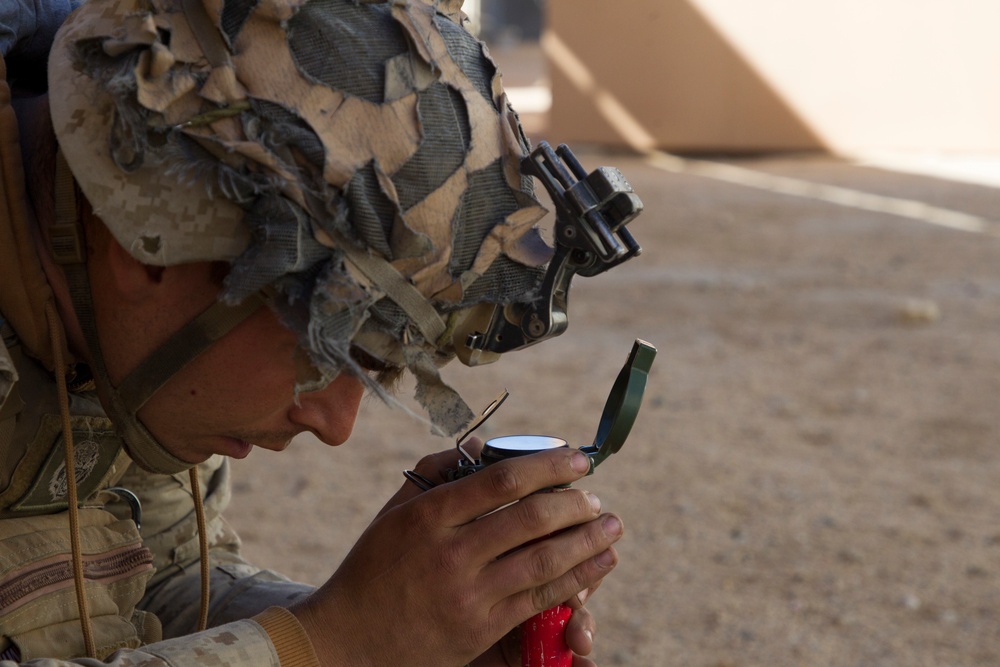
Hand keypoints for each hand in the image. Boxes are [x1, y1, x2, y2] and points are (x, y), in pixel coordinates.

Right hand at [290, 440, 622, 665]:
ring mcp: (468, 595)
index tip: (575, 458)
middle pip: (529, 518)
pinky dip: (575, 579)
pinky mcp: (480, 629)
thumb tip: (482, 446)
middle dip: (573, 502)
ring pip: (542, 560)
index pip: (501, 481)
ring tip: (612, 525)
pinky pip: (538, 599)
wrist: (347, 640)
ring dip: (585, 540)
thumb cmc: (372, 569)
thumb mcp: (393, 513)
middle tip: (595, 495)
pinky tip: (597, 564)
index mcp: (428, 517)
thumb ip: (435, 475)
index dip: (546, 465)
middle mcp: (450, 553)